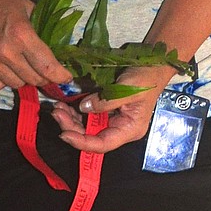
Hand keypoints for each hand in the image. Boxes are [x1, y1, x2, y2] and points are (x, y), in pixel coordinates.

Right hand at [0, 0, 71, 91]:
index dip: (60, 76)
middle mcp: (6, 51)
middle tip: (46, 70)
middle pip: (33, 79)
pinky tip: (5, 70)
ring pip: (16, 85)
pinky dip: (3, 81)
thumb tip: (57, 46)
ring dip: (24, 79)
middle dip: (44, 77)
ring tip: (24, 67)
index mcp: (22, 34)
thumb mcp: (27, 7)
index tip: (66, 78)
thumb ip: (41, 27)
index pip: (47, 66)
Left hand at [50, 65, 174, 153]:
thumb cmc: (146, 78)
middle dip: (72, 127)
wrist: (153, 65)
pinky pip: (88, 115)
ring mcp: (112, 120)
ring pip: (87, 127)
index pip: (103, 144)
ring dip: (71, 119)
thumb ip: (106, 101)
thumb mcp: (127, 89)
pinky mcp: (106, 110)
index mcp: (129, 130)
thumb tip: (84, 107)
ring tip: (58, 108)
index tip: (64, 134)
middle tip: (57, 113)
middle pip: (92, 136)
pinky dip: (76, 112)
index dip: (82, 142)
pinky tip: (66, 105)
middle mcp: (119, 128)